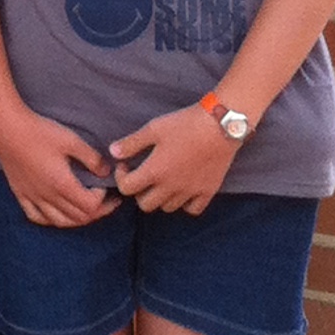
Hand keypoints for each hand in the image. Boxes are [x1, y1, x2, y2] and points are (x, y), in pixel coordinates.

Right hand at [0, 106, 119, 227]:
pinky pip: (36, 216)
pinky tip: (56, 213)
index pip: (90, 206)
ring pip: (59, 222)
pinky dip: (50, 220)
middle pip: (78, 217)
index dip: (103, 200)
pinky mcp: (20, 193)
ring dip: (77, 220)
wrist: (7, 127)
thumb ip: (92, 158)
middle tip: (107, 202)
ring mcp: (32, 197)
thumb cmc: (39, 131)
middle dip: (97, 212)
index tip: (105, 185)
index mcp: (62, 184)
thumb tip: (106, 172)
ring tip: (86, 210)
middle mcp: (48, 196)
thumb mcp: (71, 140)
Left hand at [110, 105, 237, 214]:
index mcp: (155, 171)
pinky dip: (185, 204)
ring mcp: (190, 192)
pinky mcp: (208, 191)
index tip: (126, 165)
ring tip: (162, 180)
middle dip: (139, 192)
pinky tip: (183, 189)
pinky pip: (193, 209)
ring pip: (168, 208)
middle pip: (145, 205)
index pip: (127, 188)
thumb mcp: (154, 128)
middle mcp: (171, 187)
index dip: (121, 177)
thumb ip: (131, 143)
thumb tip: (113, 152)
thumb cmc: (185, 124)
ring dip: (160, 198)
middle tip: (143, 175)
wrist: (221, 125)